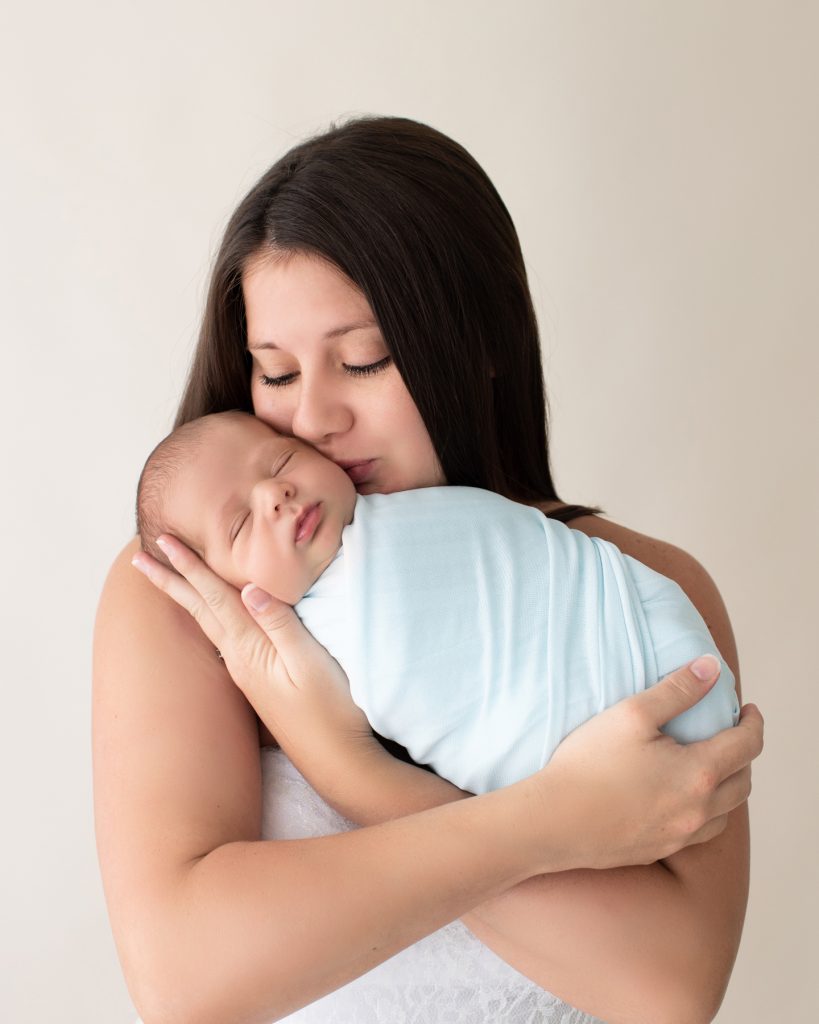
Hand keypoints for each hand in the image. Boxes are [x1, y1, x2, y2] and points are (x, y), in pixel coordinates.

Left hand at [131, 535, 375, 776]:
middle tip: (138, 557)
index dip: (190, 566)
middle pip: (198, 610)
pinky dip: (209, 615)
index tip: (163, 540)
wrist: (336, 759)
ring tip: (166, 579)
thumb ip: (281, 624)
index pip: (214, 597)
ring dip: (185, 596)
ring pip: (208, 623)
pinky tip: (211, 615)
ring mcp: (246, 672)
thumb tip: (249, 588)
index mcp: (249, 650)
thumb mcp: (310, 662)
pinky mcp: (257, 680)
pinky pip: (223, 636)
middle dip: (170, 580)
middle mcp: (239, 659)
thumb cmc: (331, 709)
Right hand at [526, 655, 762, 870]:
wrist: (553, 821)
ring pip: (726, 812)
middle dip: (744, 753)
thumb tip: (712, 668)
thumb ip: (677, 689)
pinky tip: (684, 800)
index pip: (748, 745)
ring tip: (711, 766)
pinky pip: (700, 834)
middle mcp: (699, 811)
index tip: (748, 709)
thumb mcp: (633, 714)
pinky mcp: (659, 850)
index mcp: (699, 773)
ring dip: (729, 786)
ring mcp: (681, 836)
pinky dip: (706, 812)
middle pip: (744, 781)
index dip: (753, 722)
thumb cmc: (589, 763)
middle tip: (730, 733)